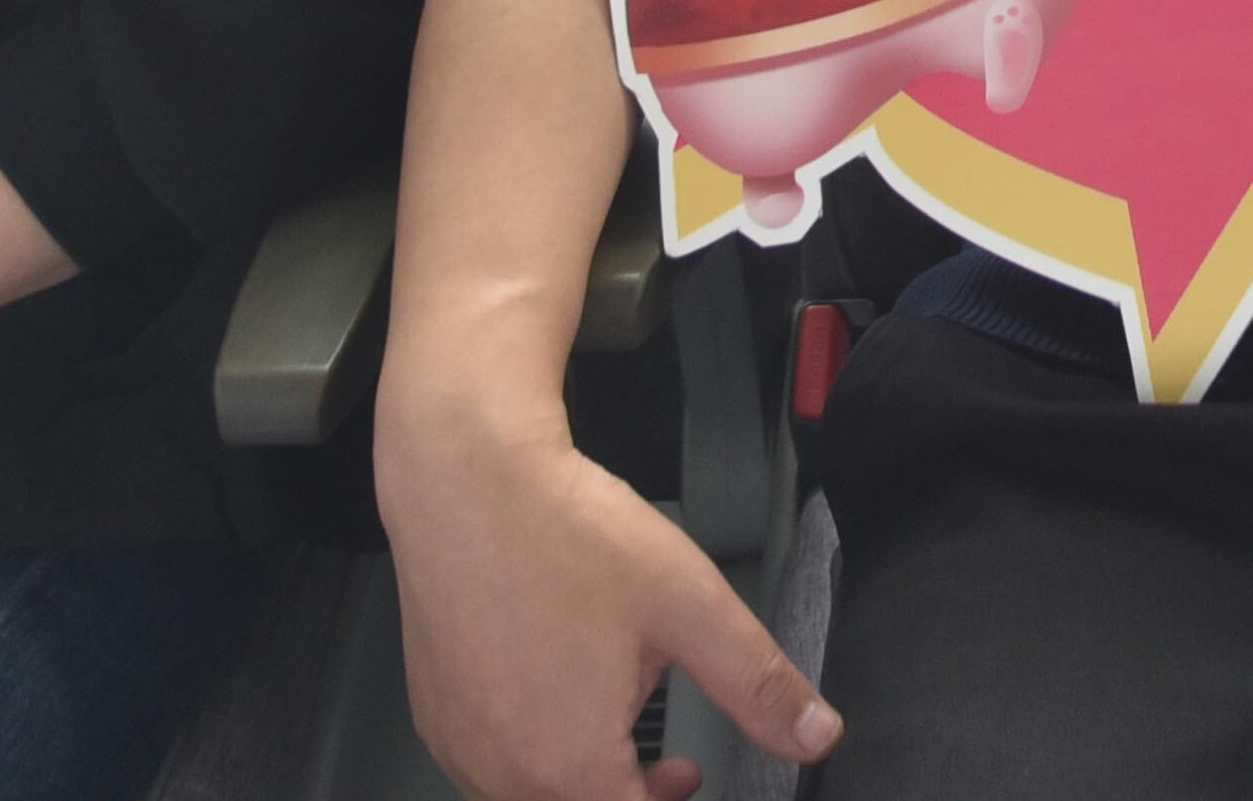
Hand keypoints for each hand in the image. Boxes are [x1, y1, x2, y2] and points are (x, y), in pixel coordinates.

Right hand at [377, 402, 839, 800]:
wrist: (467, 484)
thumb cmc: (569, 539)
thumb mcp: (691, 607)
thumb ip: (757, 684)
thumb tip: (817, 737)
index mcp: (572, 765)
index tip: (697, 779)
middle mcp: (503, 775)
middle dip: (635, 798)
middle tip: (680, 770)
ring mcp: (460, 749)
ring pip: (532, 794)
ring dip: (585, 777)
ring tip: (624, 722)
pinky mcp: (435, 717)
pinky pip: (490, 763)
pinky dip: (533, 749)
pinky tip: (559, 696)